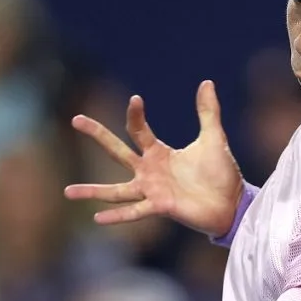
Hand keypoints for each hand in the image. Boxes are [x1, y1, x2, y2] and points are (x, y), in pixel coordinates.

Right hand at [66, 81, 242, 236]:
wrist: (233, 204)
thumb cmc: (221, 174)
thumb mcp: (214, 138)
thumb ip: (208, 112)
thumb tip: (207, 83)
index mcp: (159, 153)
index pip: (138, 130)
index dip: (135, 114)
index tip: (135, 100)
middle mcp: (149, 171)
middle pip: (117, 151)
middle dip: (97, 135)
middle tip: (75, 119)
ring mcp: (152, 191)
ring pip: (116, 190)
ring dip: (92, 191)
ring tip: (67, 192)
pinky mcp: (160, 207)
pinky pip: (134, 211)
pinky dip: (117, 216)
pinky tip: (97, 218)